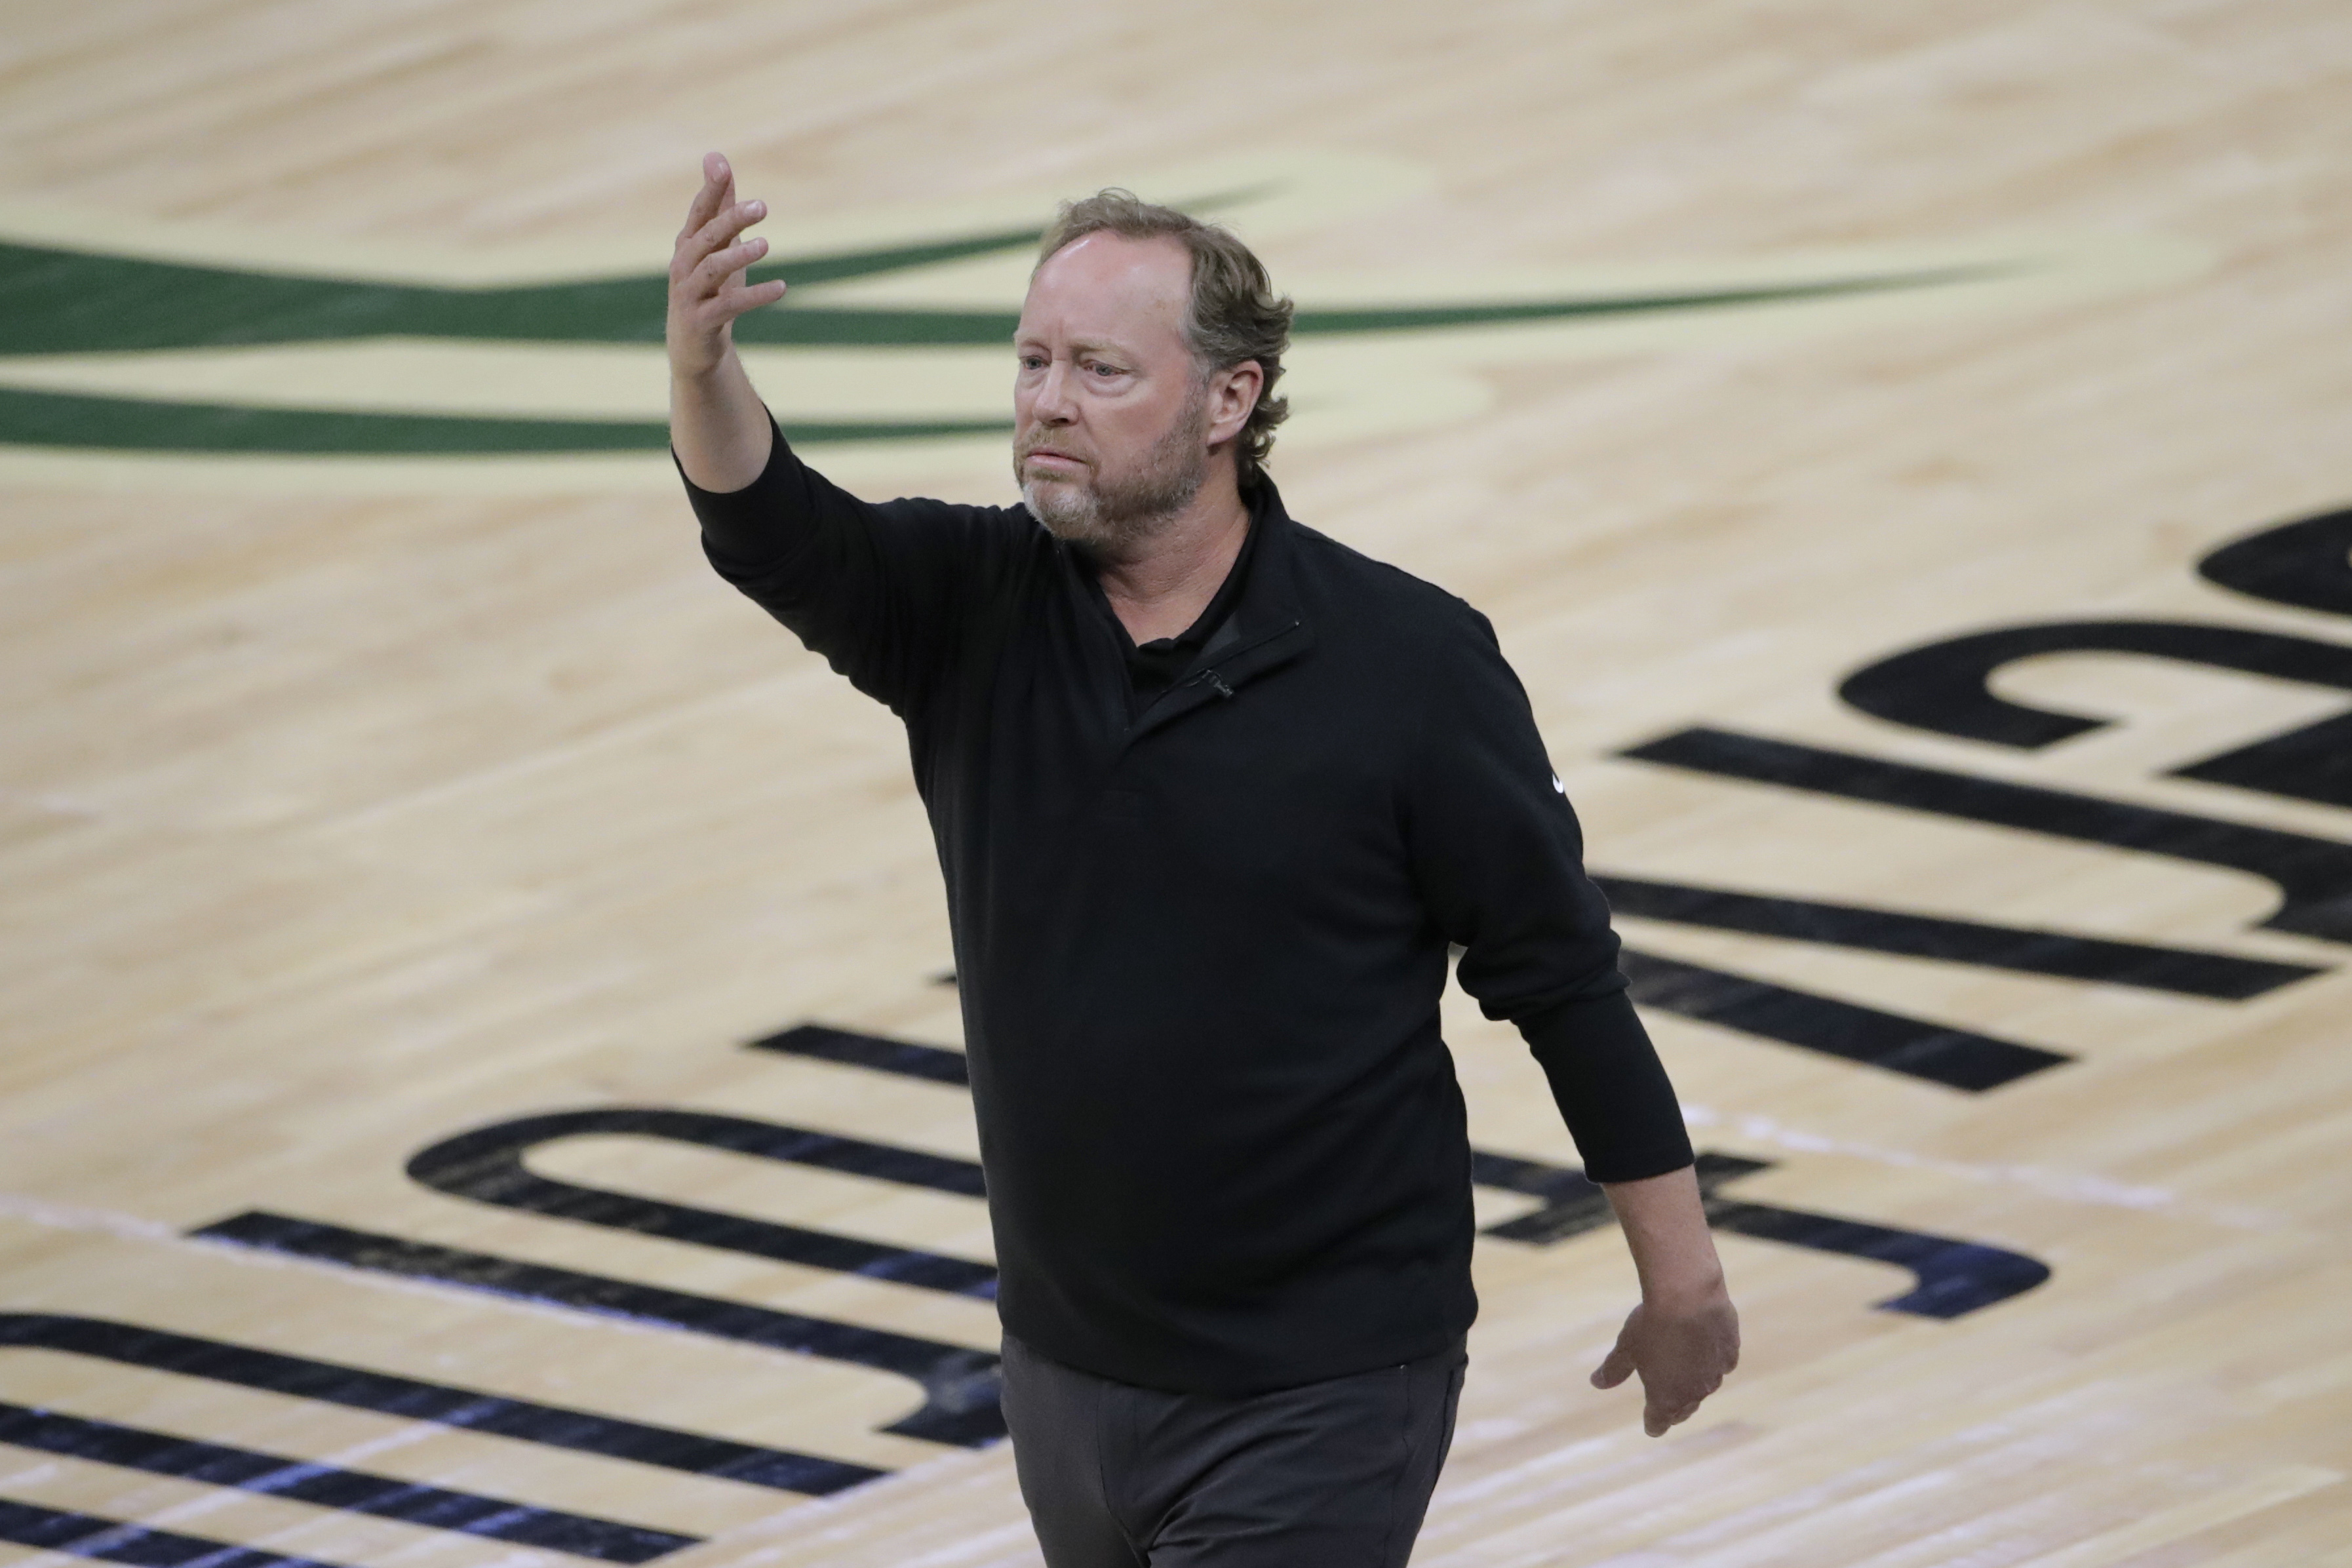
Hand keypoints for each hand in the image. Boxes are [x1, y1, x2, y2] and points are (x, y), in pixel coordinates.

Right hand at [667, 152, 788, 379]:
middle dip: (730, 219)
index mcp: (688, 244)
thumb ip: (720, 205)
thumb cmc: (709, 288)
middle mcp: (683, 265)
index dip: (710, 189)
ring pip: (712, 269)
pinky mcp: (702, 320)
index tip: (722, 166)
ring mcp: (689, 294)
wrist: (694, 346)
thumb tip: (716, 157)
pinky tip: (782, 287)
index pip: (699, 211)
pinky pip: (729, 304)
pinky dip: (756, 295)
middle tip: (762, 206)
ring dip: (739, 255)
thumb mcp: (717, 245)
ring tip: (766, 245)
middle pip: (706, 237)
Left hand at [1590, 1290, 1739, 1436]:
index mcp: (1665, 1399)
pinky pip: (1722, 1364)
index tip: (1651, 1426)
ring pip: (1704, 1387)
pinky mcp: (1730, 1353)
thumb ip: (1614, 1369)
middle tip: (1668, 1407)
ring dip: (1695, 1383)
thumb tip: (1596, 1383)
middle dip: (1675, 1409)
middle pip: (1684, 1410)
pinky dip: (1712, 1361)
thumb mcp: (1626, 1347)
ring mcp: (1716, 1374)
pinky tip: (1706, 1349)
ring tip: (1685, 1373)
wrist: (1688, 1297)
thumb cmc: (1651, 1325)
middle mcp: (1694, 1393)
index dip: (1653, 1424)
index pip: (1658, 1423)